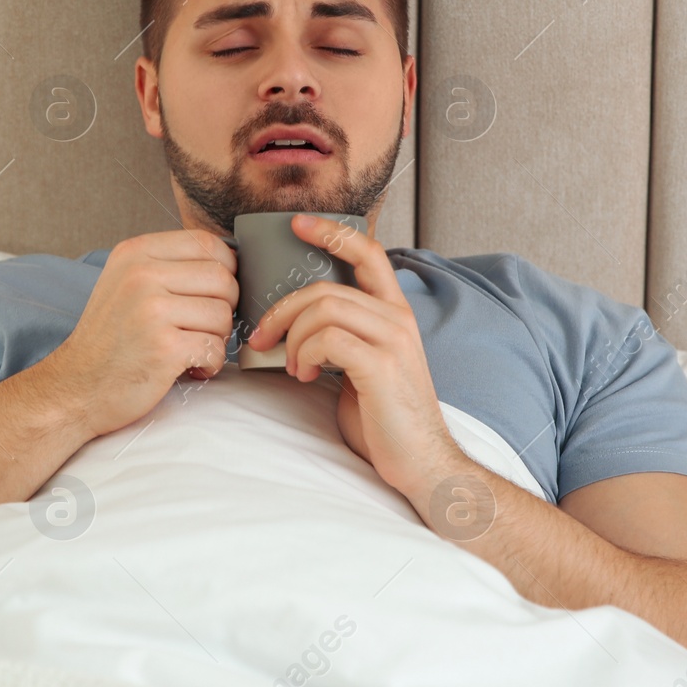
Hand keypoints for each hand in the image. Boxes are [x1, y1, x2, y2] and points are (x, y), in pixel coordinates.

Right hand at [42, 229, 236, 438]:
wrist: (76, 388)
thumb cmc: (110, 340)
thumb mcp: (126, 284)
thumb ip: (168, 266)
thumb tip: (227, 261)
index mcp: (135, 253)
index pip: (205, 242)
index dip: (225, 267)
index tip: (215, 292)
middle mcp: (141, 274)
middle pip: (222, 278)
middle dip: (224, 308)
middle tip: (203, 328)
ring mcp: (151, 310)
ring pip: (222, 315)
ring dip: (217, 339)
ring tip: (191, 349)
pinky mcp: (164, 347)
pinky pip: (214, 348)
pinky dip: (210, 364)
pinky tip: (190, 368)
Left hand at [245, 214, 467, 501]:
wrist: (422, 462)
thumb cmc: (386, 420)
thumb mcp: (364, 367)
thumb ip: (342, 338)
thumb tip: (294, 327)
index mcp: (394, 314)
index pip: (368, 252)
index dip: (332, 232)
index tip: (297, 224)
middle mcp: (398, 319)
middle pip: (326, 287)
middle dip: (283, 309)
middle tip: (263, 337)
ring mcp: (393, 341)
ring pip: (324, 308)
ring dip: (294, 336)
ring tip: (293, 366)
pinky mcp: (382, 366)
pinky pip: (328, 339)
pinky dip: (305, 354)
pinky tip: (305, 375)